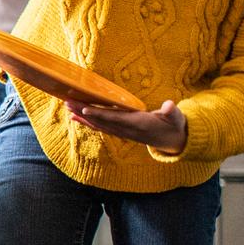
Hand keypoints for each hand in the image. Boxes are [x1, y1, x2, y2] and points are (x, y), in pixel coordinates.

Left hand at [68, 99, 187, 153]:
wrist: (173, 141)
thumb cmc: (174, 125)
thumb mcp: (176, 117)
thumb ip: (172, 112)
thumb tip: (170, 106)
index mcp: (138, 124)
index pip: (115, 119)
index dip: (100, 115)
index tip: (85, 110)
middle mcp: (127, 130)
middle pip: (102, 121)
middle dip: (84, 113)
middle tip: (67, 103)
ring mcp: (123, 132)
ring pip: (99, 125)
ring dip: (83, 117)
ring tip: (68, 108)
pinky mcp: (121, 132)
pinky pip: (102, 127)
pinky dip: (88, 122)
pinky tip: (77, 117)